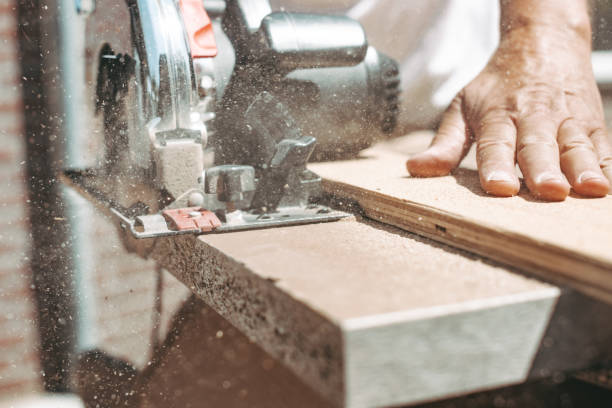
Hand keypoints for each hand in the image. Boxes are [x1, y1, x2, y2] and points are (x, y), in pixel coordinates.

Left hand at [406, 8, 611, 200]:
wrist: (543, 43)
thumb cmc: (496, 86)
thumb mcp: (463, 107)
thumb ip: (444, 143)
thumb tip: (415, 169)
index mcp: (497, 116)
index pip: (494, 143)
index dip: (496, 165)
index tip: (498, 186)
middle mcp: (533, 117)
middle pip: (537, 146)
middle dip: (543, 169)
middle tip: (548, 190)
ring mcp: (566, 119)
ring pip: (575, 145)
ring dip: (583, 167)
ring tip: (589, 189)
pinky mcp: (592, 122)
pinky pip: (603, 144)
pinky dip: (607, 162)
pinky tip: (608, 183)